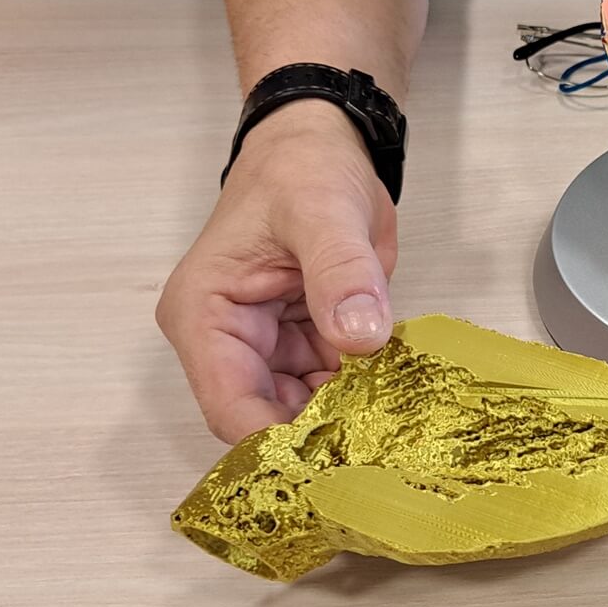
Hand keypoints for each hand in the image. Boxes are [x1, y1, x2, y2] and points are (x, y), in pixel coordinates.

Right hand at [156, 100, 398, 442]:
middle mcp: (226, 342)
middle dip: (321, 440)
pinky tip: (403, 406)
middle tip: (384, 456)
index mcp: (204, 316)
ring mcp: (266, 347)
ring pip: (305, 412)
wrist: (320, 143)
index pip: (230, 407)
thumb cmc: (301, 168)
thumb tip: (358, 336)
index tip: (339, 463)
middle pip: (267, 420)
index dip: (278, 443)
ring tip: (401, 435)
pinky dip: (365, 398)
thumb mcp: (323, 211)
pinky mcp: (304, 344)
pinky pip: (333, 387)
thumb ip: (339, 273)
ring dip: (349, 424)